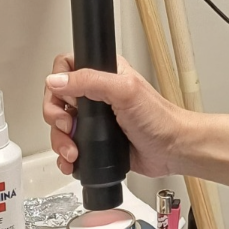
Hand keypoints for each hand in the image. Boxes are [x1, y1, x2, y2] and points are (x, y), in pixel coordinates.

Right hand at [43, 55, 188, 177]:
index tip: (67, 100)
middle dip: (56, 117)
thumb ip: (90, 81)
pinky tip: (71, 161)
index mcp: (104, 74)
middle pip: (57, 99)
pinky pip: (70, 145)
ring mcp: (95, 119)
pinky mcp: (95, 141)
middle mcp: (97, 94)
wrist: (173, 149)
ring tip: (73, 151)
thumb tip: (56, 80)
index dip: (58, 82)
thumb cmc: (160, 119)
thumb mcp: (124, 91)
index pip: (66, 67)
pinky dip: (65, 156)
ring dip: (60, 140)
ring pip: (60, 126)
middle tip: (68, 127)